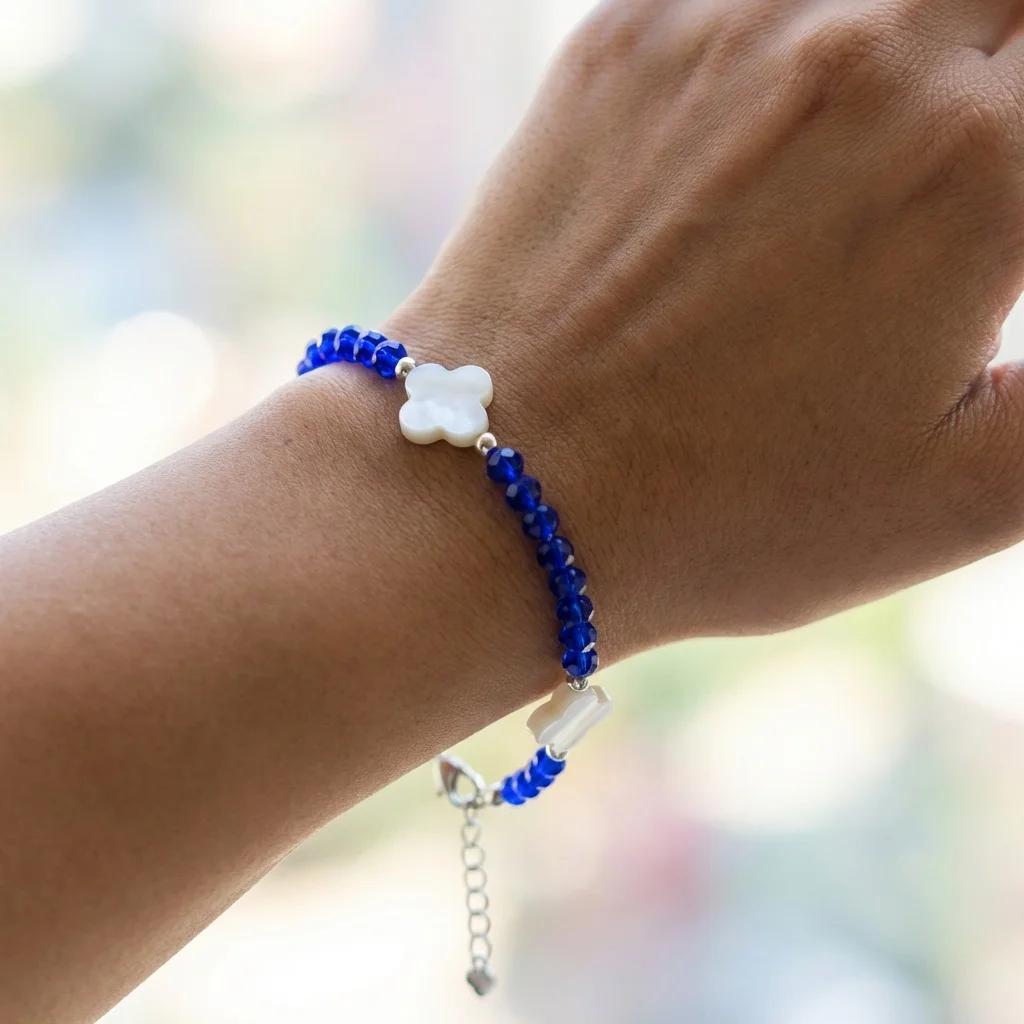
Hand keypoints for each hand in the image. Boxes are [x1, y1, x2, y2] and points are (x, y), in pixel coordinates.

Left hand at [386, 0, 1023, 653]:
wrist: (509, 488)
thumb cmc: (725, 514)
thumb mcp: (961, 497)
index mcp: (980, 171)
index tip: (1000, 204)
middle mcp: (863, 58)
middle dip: (1001, 59)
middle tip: (970, 138)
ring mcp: (730, 28)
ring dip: (913, 30)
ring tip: (887, 120)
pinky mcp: (624, 34)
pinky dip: (798, 26)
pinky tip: (785, 99)